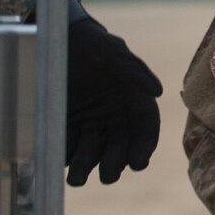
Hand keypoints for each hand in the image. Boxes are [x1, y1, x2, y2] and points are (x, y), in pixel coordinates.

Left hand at [65, 0, 162, 184]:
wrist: (56, 35)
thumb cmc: (90, 41)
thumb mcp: (111, 50)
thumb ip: (133, 69)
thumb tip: (158, 91)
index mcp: (133, 100)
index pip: (145, 129)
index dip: (144, 147)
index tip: (138, 162)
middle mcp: (113, 116)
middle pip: (119, 148)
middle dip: (114, 164)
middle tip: (108, 176)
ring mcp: (88, 123)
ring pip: (91, 153)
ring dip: (85, 167)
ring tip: (76, 178)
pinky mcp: (65, 125)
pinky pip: (66, 145)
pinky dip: (62, 155)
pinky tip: (56, 158)